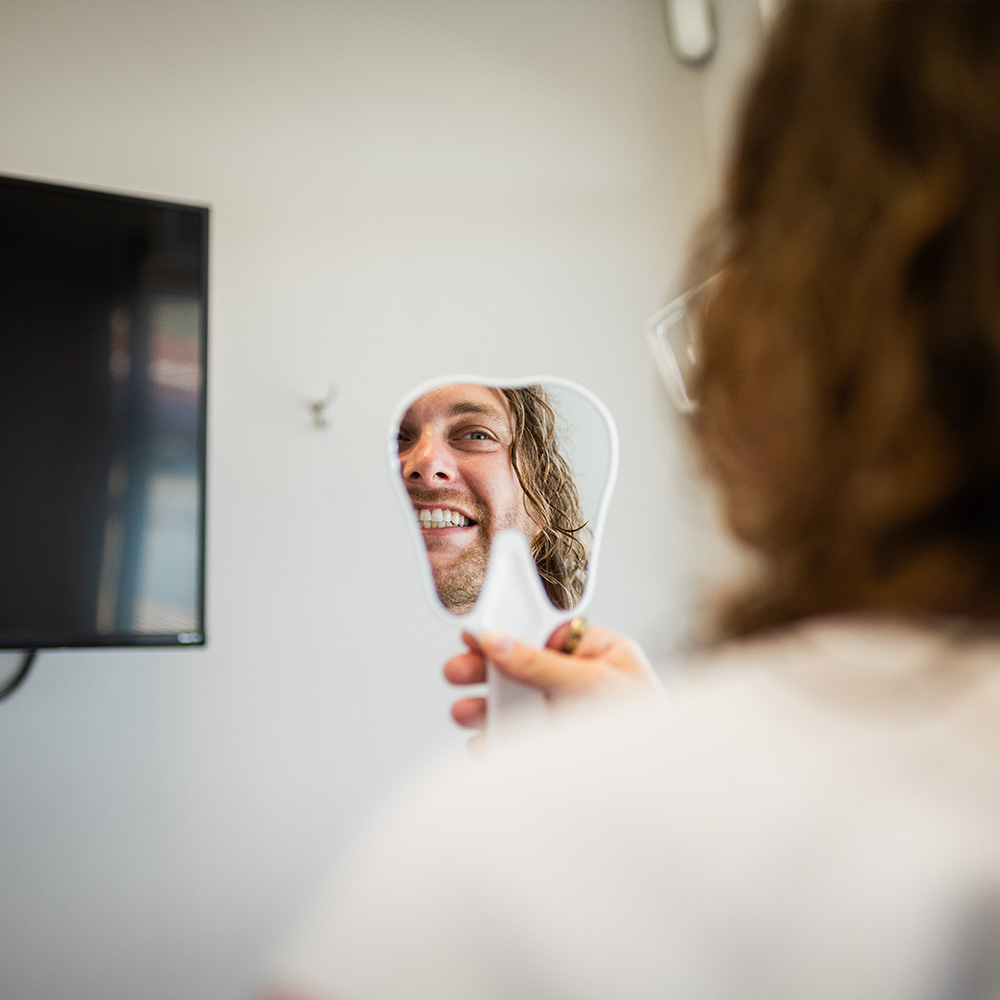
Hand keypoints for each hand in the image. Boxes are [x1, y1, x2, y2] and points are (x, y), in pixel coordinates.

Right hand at [443, 623, 657, 733]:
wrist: (669, 790)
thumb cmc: (645, 727)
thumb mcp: (591, 684)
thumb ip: (540, 663)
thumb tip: (497, 640)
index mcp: (599, 653)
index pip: (545, 632)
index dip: (508, 630)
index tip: (473, 631)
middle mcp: (582, 682)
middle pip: (522, 669)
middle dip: (486, 672)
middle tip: (455, 672)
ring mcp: (569, 717)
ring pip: (516, 706)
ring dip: (483, 708)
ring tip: (462, 714)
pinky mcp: (558, 749)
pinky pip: (520, 741)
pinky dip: (496, 743)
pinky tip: (482, 745)